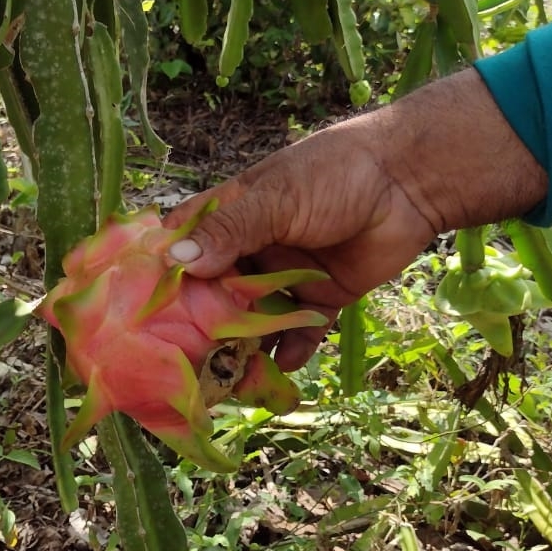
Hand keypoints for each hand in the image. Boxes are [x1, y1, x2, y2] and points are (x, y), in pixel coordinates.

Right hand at [163, 69, 547, 369]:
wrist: (411, 180)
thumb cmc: (334, 173)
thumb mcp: (276, 199)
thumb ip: (230, 231)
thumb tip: (177, 261)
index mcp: (231, 216)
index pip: (184, 247)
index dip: (164, 277)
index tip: (140, 312)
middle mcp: (252, 249)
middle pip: (216, 294)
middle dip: (203, 325)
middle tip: (185, 359)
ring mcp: (286, 275)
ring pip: (255, 319)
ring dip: (244, 346)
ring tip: (231, 377)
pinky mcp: (322, 298)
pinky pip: (300, 331)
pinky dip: (291, 350)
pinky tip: (282, 367)